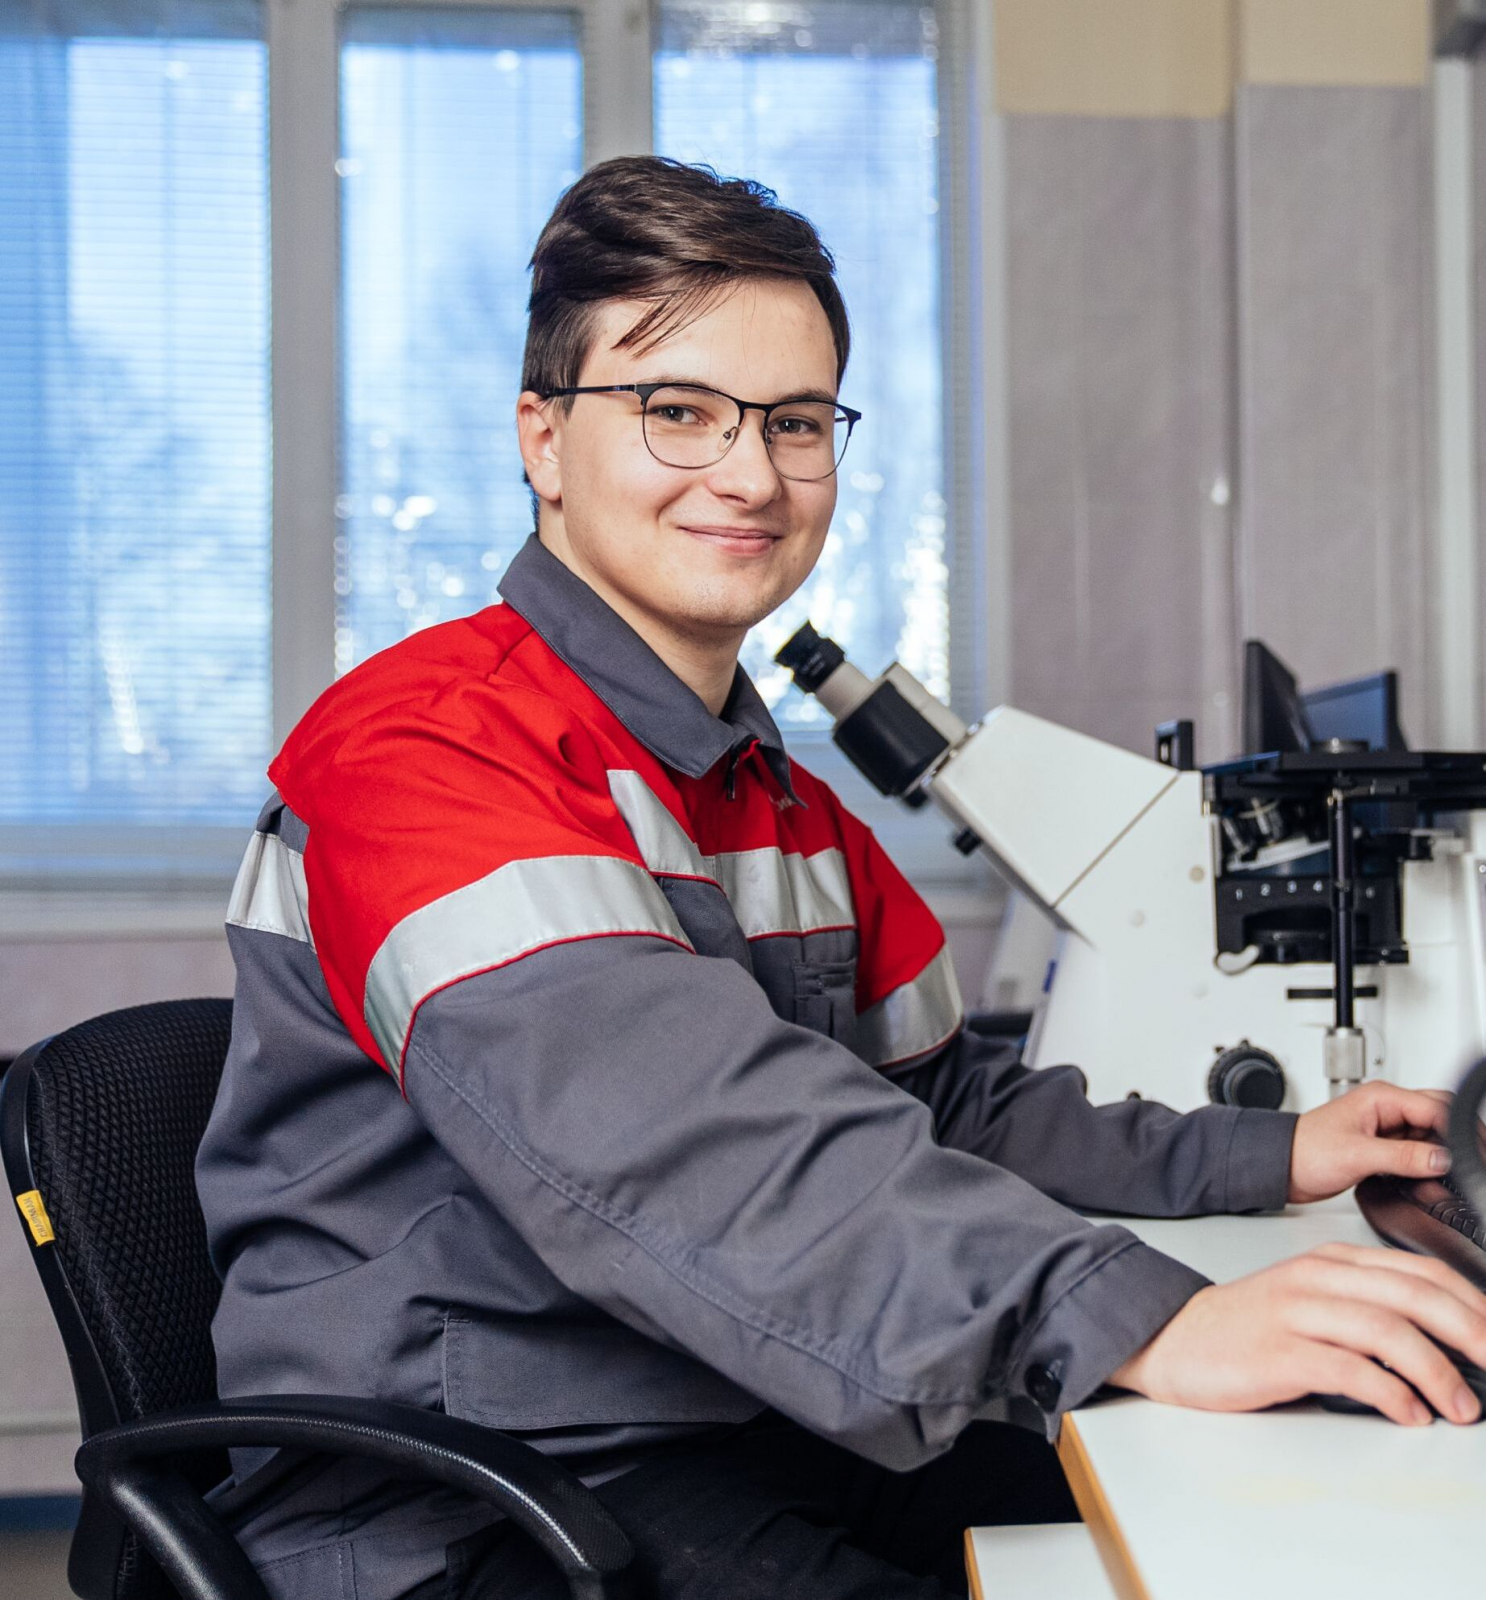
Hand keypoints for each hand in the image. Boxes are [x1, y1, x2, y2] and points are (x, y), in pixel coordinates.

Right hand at [1110, 1243, 1485, 1425]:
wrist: (1174, 1339)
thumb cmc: (1248, 1329)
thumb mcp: (1310, 1302)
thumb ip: (1366, 1309)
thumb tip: (1442, 1343)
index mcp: (1330, 1263)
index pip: (1419, 1271)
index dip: (1472, 1303)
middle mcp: (1316, 1279)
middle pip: (1412, 1294)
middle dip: (1471, 1332)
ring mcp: (1295, 1313)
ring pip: (1387, 1330)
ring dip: (1438, 1372)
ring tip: (1462, 1406)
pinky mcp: (1278, 1352)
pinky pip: (1348, 1369)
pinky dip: (1390, 1393)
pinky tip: (1409, 1412)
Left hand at [1287, 1080, 1451, 1203]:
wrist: (1281, 1167)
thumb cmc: (1305, 1150)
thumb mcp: (1359, 1155)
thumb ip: (1403, 1156)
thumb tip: (1441, 1159)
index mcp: (1380, 1097)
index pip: (1434, 1106)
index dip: (1453, 1130)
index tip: (1460, 1154)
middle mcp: (1385, 1108)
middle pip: (1436, 1118)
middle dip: (1448, 1140)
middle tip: (1450, 1164)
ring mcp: (1384, 1128)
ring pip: (1427, 1136)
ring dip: (1434, 1153)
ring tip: (1431, 1174)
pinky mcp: (1381, 1147)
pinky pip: (1414, 1151)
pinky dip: (1421, 1164)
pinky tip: (1420, 1177)